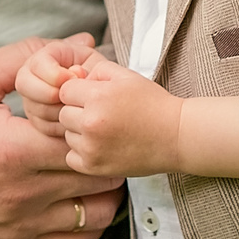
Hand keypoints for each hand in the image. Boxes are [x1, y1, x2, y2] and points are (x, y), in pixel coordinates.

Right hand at [0, 40, 123, 238]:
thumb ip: (30, 57)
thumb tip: (82, 44)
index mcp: (13, 148)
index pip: (86, 139)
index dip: (98, 121)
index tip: (95, 108)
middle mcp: (21, 194)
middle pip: (98, 178)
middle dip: (109, 152)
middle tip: (105, 134)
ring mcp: (19, 224)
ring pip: (95, 215)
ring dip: (106, 190)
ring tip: (98, 167)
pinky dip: (89, 226)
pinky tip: (82, 201)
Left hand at [58, 52, 185, 178]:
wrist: (176, 136)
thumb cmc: (152, 103)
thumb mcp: (127, 76)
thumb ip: (97, 71)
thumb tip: (74, 78)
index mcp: (97, 97)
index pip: (65, 91)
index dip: (79, 92)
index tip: (95, 97)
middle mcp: (91, 123)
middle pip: (63, 114)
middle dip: (78, 112)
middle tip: (102, 115)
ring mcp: (92, 148)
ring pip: (67, 136)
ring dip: (80, 133)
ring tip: (105, 131)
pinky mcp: (94, 167)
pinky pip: (71, 157)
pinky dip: (82, 153)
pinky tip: (102, 146)